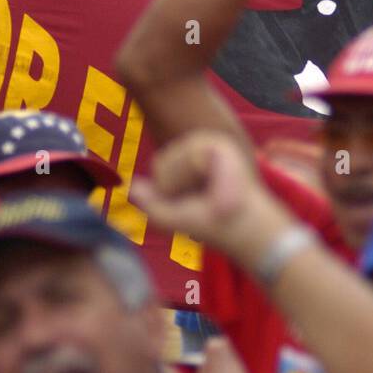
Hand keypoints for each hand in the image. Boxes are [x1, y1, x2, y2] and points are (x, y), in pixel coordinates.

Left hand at [131, 130, 293, 270]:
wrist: (240, 228)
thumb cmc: (214, 225)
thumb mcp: (173, 217)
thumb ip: (150, 202)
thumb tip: (132, 186)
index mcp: (193, 162)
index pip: (160, 167)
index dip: (168, 191)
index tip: (194, 203)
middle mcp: (202, 149)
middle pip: (161, 163)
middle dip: (172, 188)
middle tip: (202, 199)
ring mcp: (212, 143)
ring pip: (170, 161)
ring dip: (181, 185)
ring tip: (209, 192)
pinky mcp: (220, 145)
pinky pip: (186, 158)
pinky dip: (193, 177)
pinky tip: (213, 183)